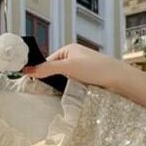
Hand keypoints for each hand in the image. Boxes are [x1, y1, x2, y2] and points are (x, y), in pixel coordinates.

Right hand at [22, 43, 136, 96]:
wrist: (119, 79)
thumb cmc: (96, 68)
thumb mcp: (68, 67)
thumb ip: (47, 68)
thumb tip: (27, 70)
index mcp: (69, 49)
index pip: (49, 60)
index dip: (42, 71)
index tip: (34, 84)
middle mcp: (76, 57)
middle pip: (56, 70)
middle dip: (52, 80)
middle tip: (45, 92)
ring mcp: (83, 68)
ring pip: (65, 79)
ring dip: (62, 86)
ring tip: (58, 95)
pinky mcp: (89, 79)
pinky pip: (74, 85)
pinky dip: (71, 90)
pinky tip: (70, 96)